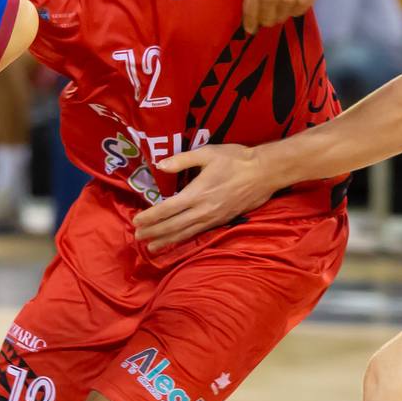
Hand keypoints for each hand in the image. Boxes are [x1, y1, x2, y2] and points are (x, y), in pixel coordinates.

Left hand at [132, 143, 275, 250]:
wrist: (264, 173)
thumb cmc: (235, 160)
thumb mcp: (207, 153)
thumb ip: (182, 160)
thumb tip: (160, 165)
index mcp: (197, 193)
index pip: (167, 209)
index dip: (150, 217)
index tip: (136, 221)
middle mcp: (203, 210)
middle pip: (173, 225)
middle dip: (154, 232)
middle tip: (137, 237)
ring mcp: (213, 218)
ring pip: (185, 233)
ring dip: (167, 240)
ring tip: (151, 247)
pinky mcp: (222, 221)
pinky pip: (198, 234)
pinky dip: (184, 239)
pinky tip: (176, 242)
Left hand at [241, 0, 332, 33]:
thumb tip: (258, 9)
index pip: (250, 14)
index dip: (250, 24)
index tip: (251, 29)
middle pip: (266, 21)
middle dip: (268, 17)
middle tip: (273, 8)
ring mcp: (289, 1)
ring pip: (281, 18)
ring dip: (282, 12)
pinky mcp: (305, 3)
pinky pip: (296, 13)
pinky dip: (296, 7)